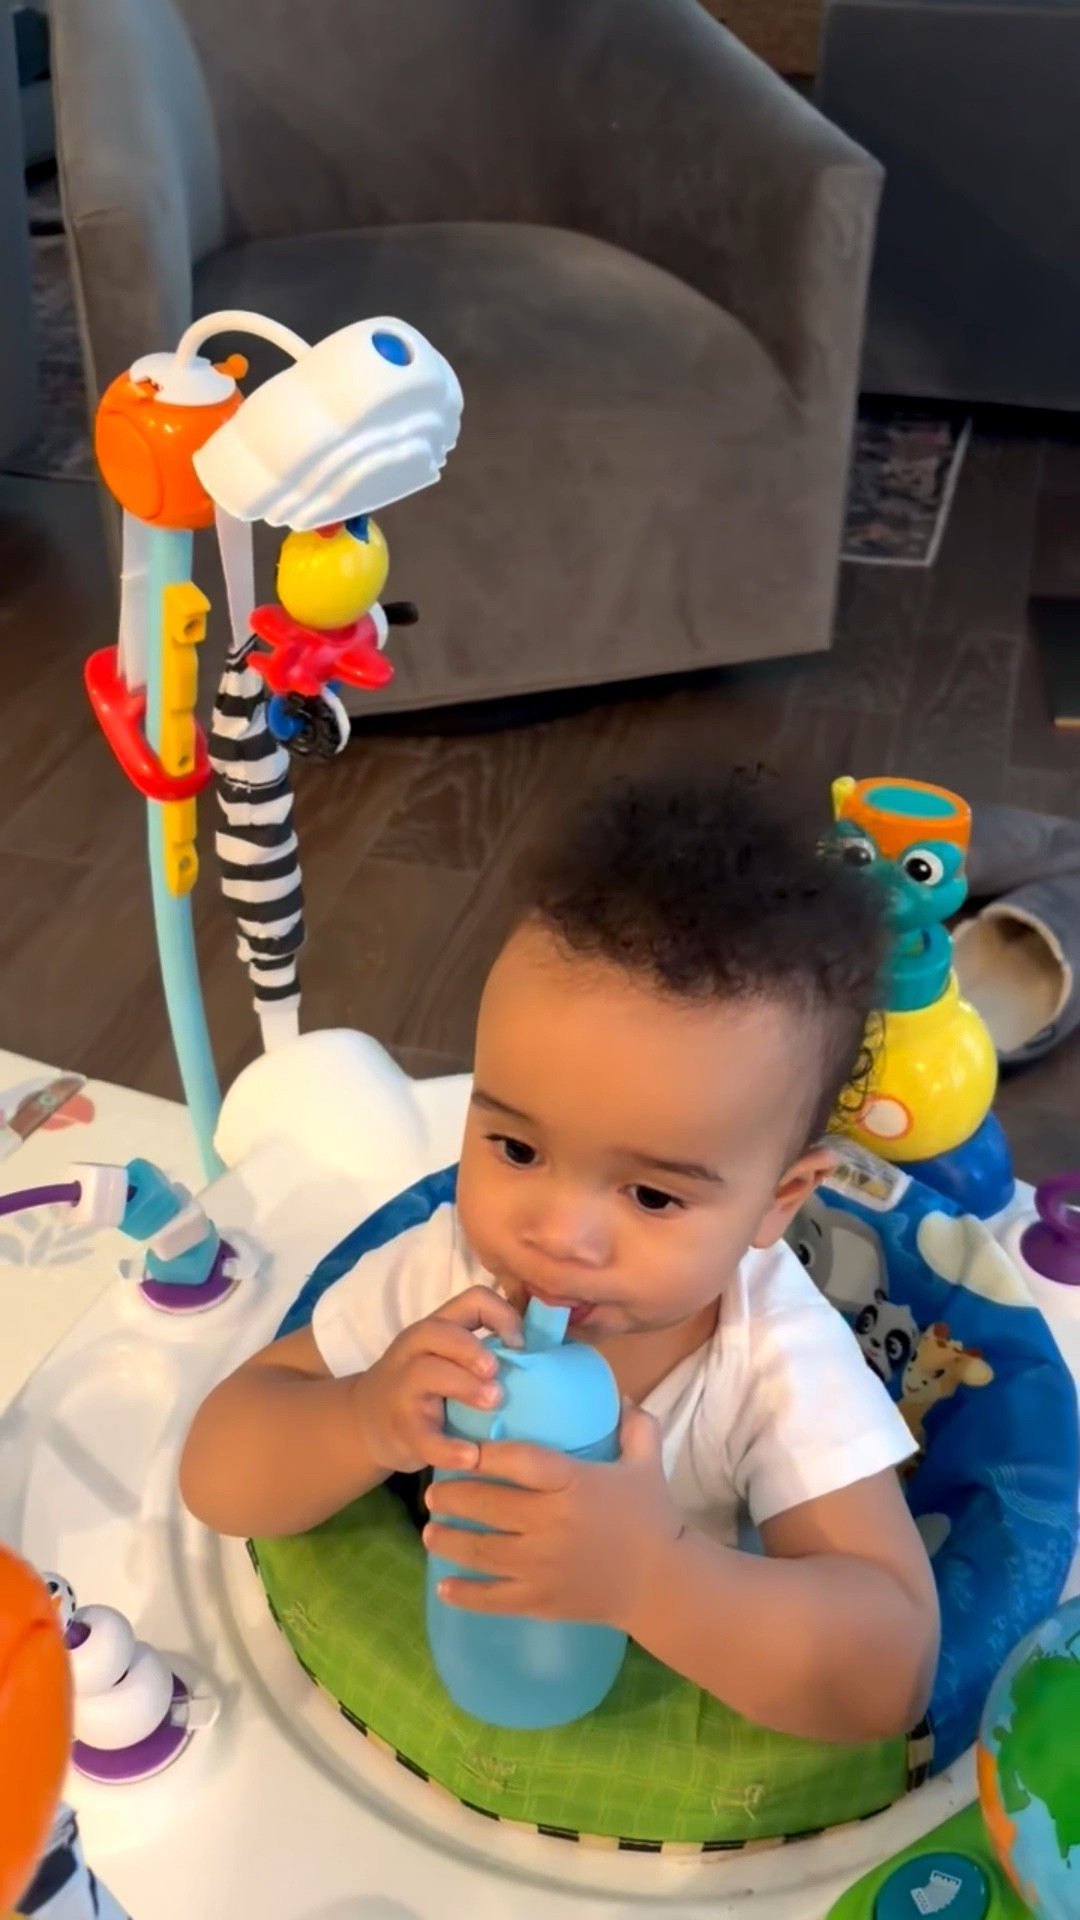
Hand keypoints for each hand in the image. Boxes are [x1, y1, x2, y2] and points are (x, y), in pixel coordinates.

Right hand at [351, 1287, 521, 1477]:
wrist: (366, 1423)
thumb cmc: (425, 1387)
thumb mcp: (446, 1358)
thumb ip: (484, 1348)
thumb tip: (551, 1347)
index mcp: (437, 1328)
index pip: (471, 1299)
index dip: (502, 1315)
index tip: (521, 1344)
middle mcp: (415, 1350)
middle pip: (439, 1331)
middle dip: (472, 1348)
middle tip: (498, 1372)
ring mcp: (402, 1387)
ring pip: (427, 1373)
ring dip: (465, 1386)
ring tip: (493, 1403)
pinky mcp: (400, 1428)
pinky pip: (422, 1435)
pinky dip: (448, 1447)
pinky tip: (472, 1456)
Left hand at [423, 1404, 679, 1629]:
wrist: (662, 1584)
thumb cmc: (651, 1518)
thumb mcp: (647, 1463)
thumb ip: (634, 1424)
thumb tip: (615, 1391)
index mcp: (574, 1484)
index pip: (520, 1462)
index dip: (485, 1453)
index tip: (460, 1447)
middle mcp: (551, 1523)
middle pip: (488, 1506)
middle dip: (452, 1498)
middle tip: (432, 1492)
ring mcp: (542, 1566)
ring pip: (481, 1552)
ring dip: (448, 1541)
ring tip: (429, 1532)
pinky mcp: (539, 1600)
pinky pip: (492, 1599)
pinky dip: (464, 1594)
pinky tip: (444, 1586)